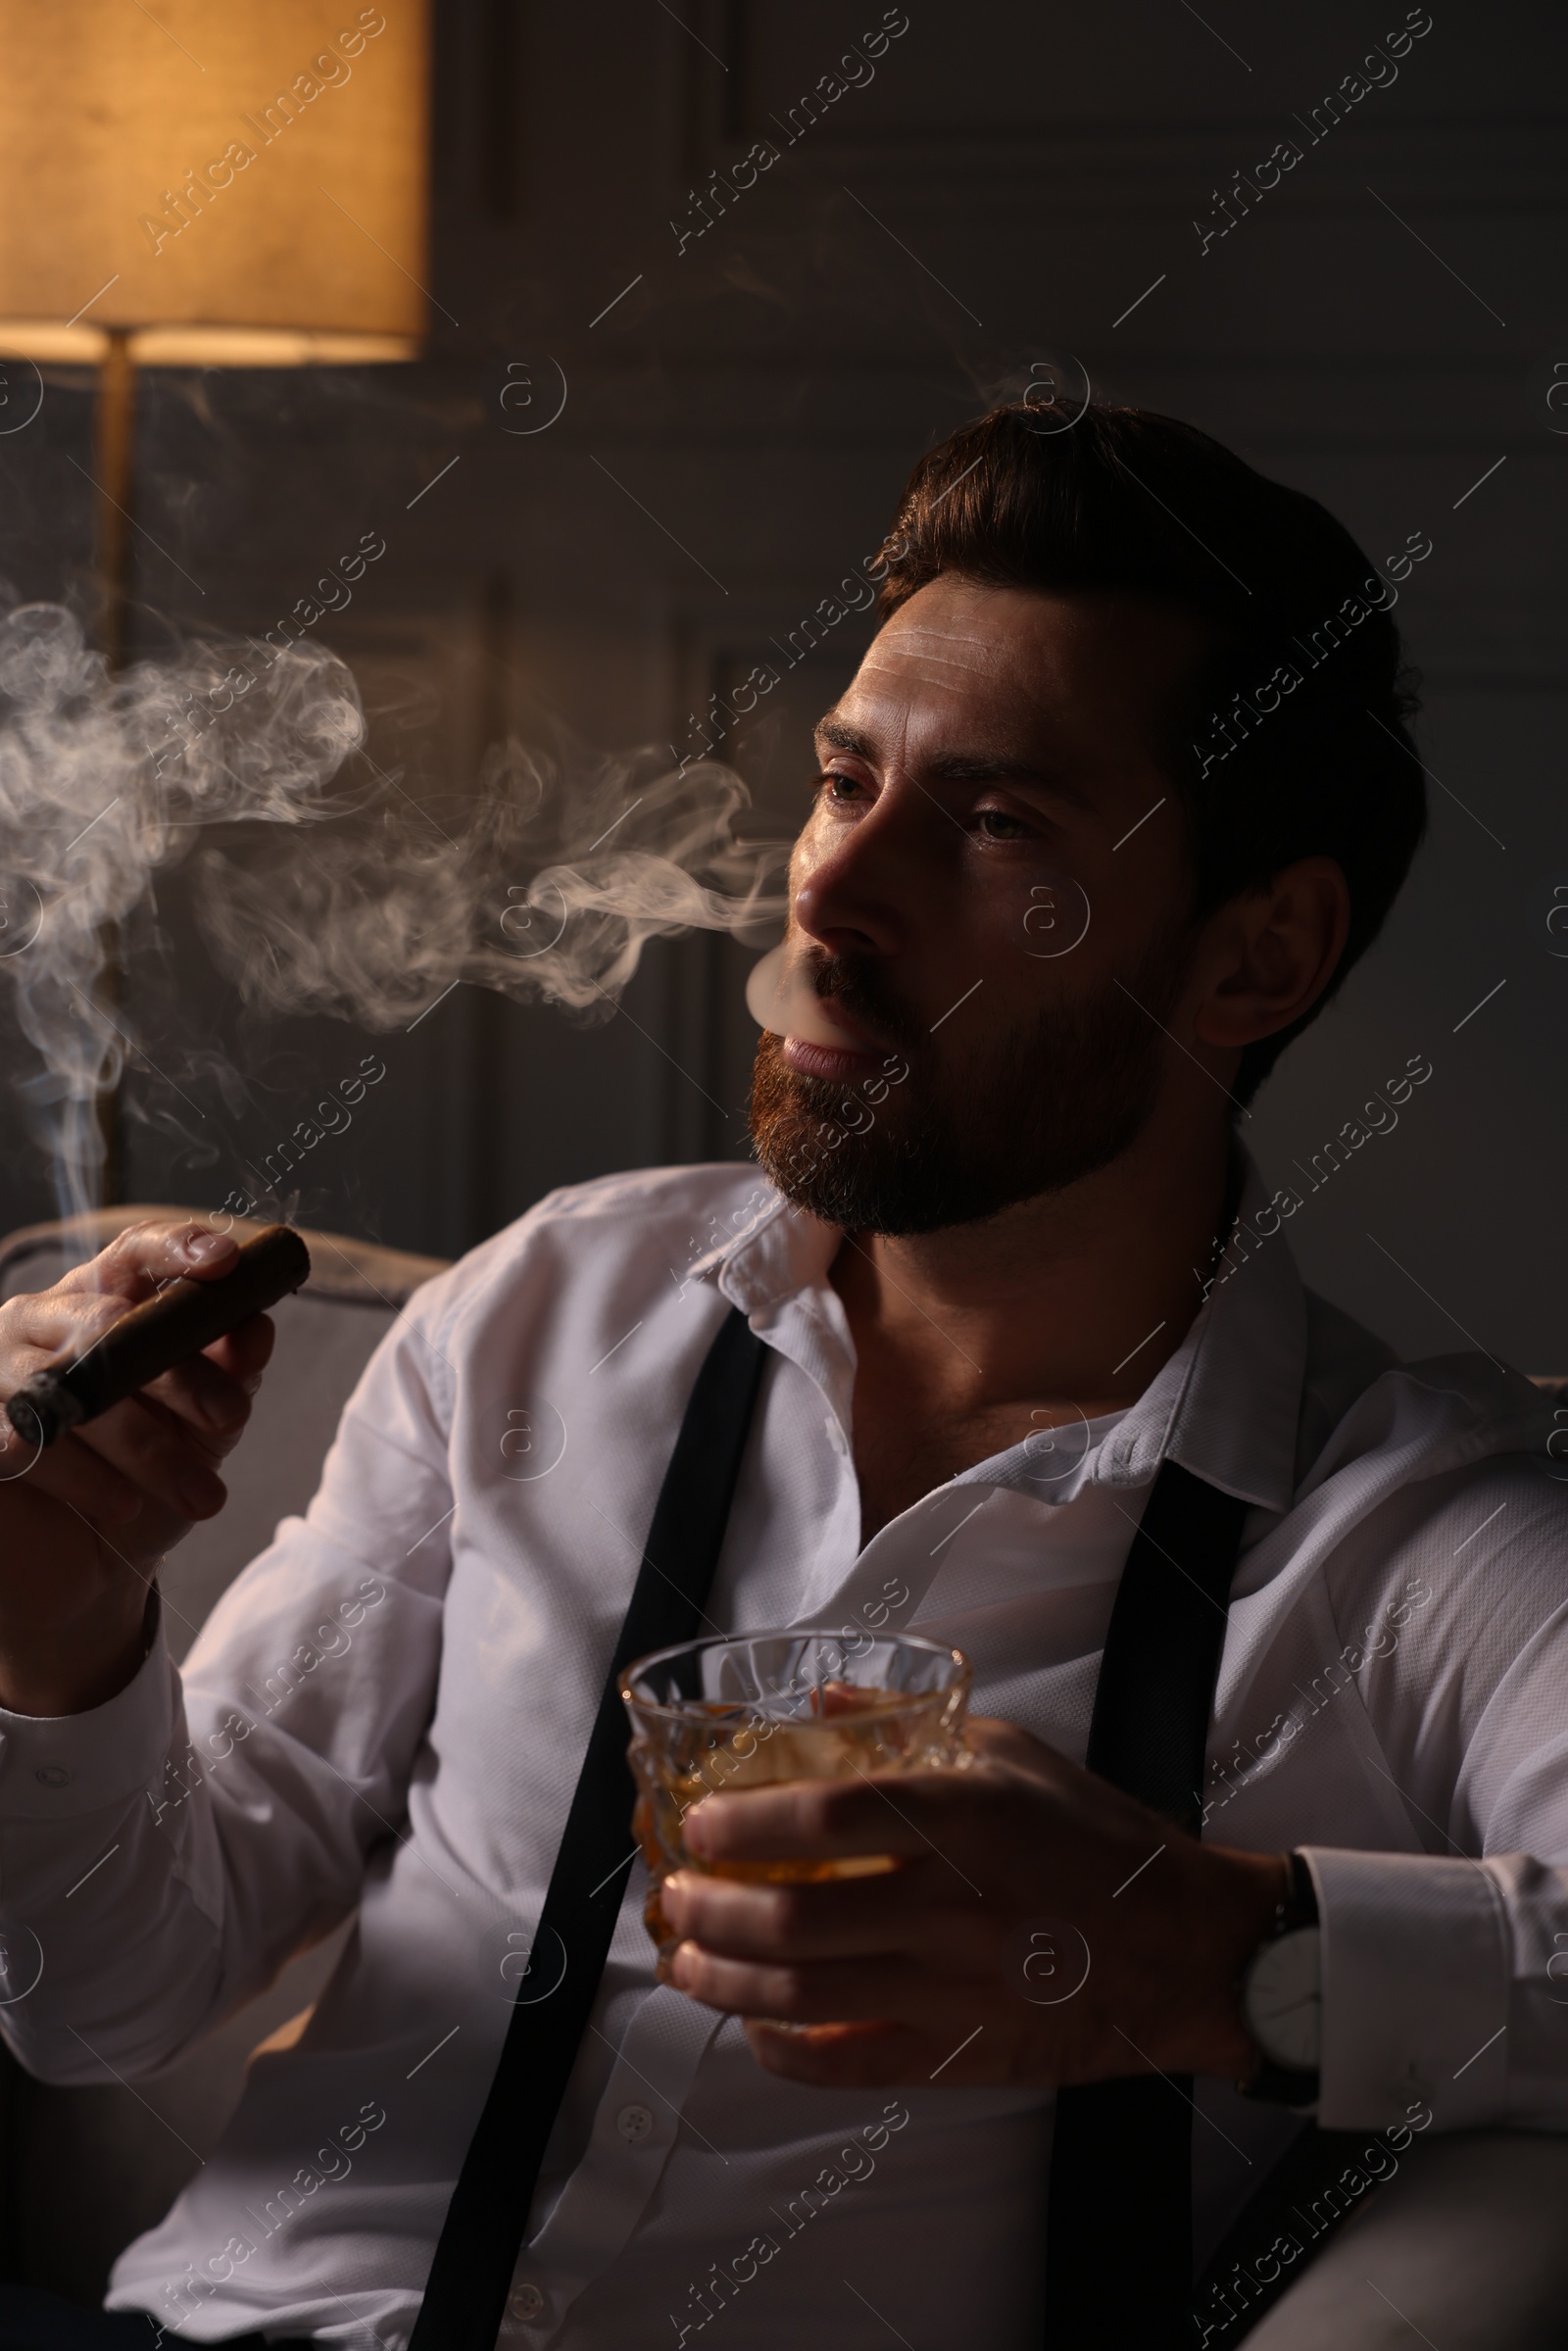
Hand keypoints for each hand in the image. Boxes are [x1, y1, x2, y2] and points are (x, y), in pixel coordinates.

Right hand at [0, 1220, 273, 1715]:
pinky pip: (24, 1440)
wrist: (86, 1570)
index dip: (177, 1248)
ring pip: (72, 1386)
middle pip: (109, 1322)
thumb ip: (229, 1375)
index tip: (227, 1263)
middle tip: (232, 1417)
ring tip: (199, 1496)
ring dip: (145, 1444)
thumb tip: (257, 1328)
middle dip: (180, 1372)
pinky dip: (81, 1474)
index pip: (133, 1253)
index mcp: (101, 1302)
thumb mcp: (203, 1428)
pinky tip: (119, 1503)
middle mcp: (40, 1324)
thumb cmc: (146, 1477)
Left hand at [659, 1716, 1285, 2090]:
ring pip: (810, 1997)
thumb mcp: (1017, 1752)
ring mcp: (955, 1990)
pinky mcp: (963, 2055)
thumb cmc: (1101, 1842)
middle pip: (801, 1918)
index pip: (832, 1815)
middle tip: (671, 1895)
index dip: (748, 1823)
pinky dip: (788, 2054)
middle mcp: (954, 1907)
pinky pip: (854, 2066)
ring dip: (729, 1982)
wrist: (1188, 1951)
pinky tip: (754, 2030)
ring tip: (685, 1960)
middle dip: (714, 1910)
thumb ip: (909, 1728)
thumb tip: (821, 1704)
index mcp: (968, 1817)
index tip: (698, 1824)